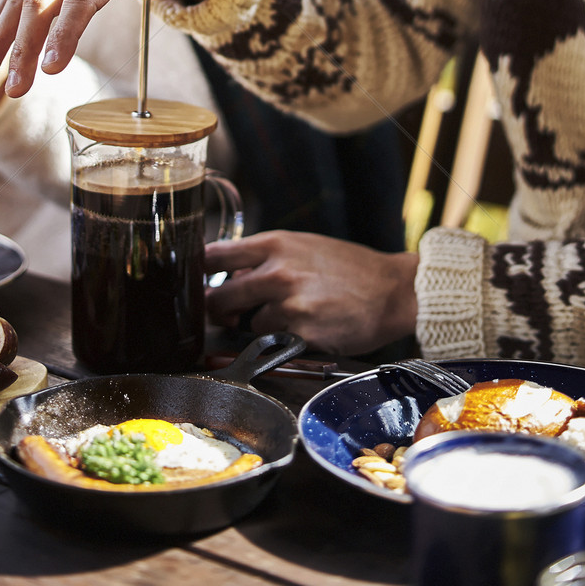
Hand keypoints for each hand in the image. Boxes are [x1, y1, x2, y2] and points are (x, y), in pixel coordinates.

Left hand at [205, 231, 418, 355]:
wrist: (393, 290)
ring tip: (285, 317)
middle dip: (217, 310)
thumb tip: (229, 275)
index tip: (191, 280)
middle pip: (218, 298)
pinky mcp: (301, 332)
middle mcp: (277, 271)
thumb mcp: (304, 247)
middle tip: (222, 314)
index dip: (197, 271)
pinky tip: (304, 329)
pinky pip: (274, 341)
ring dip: (256, 326)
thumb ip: (266, 258)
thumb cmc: (348, 267)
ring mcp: (287, 304)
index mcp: (275, 244)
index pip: (214, 255)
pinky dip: (282, 339)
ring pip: (247, 323)